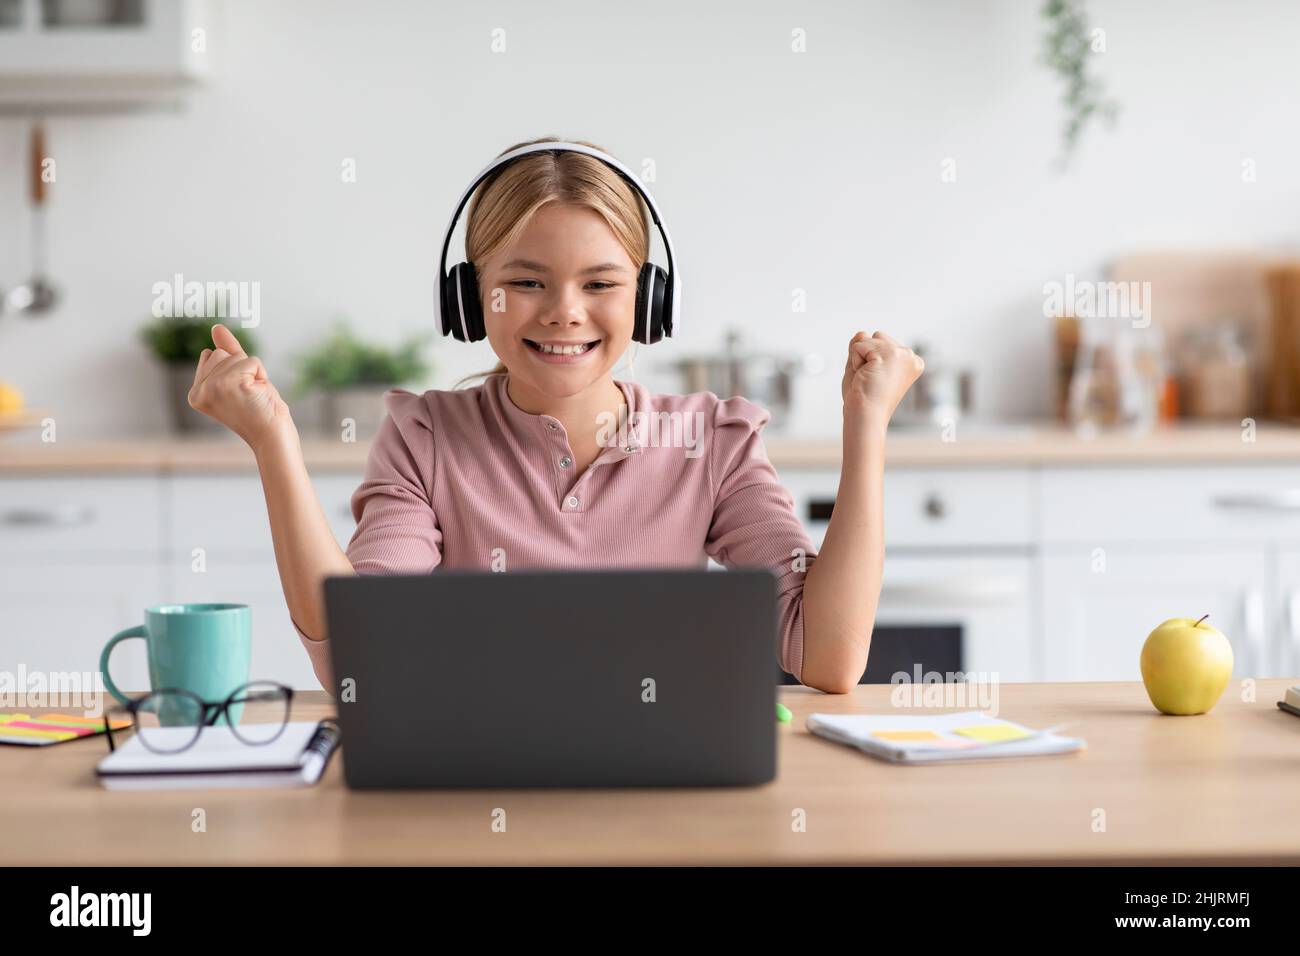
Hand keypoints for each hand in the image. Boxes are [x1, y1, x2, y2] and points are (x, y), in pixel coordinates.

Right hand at [188, 324, 292, 452]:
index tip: (239, 395)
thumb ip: (227, 353)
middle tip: (249, 396)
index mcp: (195, 393)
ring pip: (235, 355)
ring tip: (254, 396)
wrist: (273, 438)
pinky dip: (261, 374)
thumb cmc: (260, 411)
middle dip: (242, 369)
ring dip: (252, 372)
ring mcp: (212, 387)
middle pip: (220, 352)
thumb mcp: (240, 378)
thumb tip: (217, 328)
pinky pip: (252, 360)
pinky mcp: (230, 383)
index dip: (234, 370)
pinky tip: (259, 394)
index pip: (212, 355)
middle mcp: (199, 391)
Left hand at [841, 330, 924, 424]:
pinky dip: (855, 361)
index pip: (881, 343)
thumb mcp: (863, 367)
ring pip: (867, 339)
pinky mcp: (890, 354)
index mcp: (911, 361)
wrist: (866, 415)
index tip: (877, 381)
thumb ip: (862, 347)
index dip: (870, 361)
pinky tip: (865, 377)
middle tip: (871, 380)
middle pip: (876, 337)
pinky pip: (858, 345)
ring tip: (868, 378)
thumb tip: (861, 333)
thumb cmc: (865, 398)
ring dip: (859, 359)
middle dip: (865, 356)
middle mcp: (911, 356)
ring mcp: (902, 354)